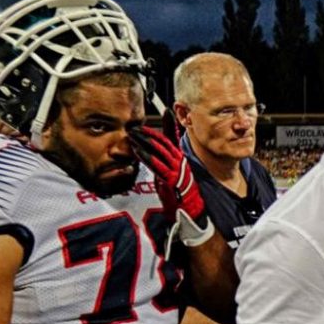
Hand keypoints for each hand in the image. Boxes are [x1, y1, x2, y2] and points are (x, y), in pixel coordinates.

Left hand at [128, 127, 210, 242]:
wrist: (190, 210)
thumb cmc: (180, 194)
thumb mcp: (171, 174)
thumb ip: (163, 163)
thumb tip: (152, 156)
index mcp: (180, 158)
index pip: (172, 138)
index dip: (168, 124)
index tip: (162, 113)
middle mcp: (180, 161)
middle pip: (164, 141)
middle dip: (149, 133)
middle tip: (136, 127)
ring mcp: (177, 169)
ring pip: (160, 150)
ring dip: (145, 142)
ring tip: (133, 135)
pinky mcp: (171, 179)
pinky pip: (157, 165)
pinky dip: (146, 156)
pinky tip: (137, 151)